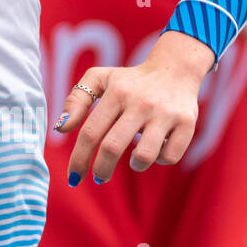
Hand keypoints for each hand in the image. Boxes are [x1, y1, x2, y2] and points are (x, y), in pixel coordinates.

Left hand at [54, 31, 211, 184]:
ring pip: (144, 156)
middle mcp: (140, 103)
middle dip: (101, 170)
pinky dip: (160, 159)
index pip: (91, 133)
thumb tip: (60, 128)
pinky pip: (170, 156)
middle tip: (99, 177)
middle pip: (112, 147)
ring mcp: (164, 114)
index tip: (74, 177)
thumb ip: (76, 100)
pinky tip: (156, 150)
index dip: (79, 159)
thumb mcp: (99, 79)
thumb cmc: (129, 80)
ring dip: (134, 166)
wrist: (174, 69)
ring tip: (132, 162)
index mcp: (116, 93)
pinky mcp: (187, 123)